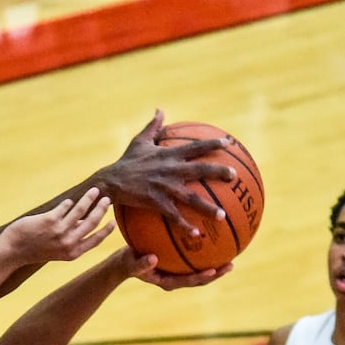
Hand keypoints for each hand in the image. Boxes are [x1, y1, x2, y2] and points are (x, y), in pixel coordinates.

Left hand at [3, 189, 114, 264]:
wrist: (14, 251)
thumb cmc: (35, 249)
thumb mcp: (57, 250)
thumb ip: (72, 237)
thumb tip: (85, 221)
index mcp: (73, 253)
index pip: (95, 240)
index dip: (106, 231)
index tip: (112, 221)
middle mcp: (68, 243)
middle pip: (92, 222)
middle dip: (101, 209)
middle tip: (106, 199)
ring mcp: (60, 231)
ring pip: (81, 210)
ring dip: (89, 198)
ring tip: (94, 190)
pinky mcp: (50, 220)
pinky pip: (65, 206)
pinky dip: (68, 203)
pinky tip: (69, 201)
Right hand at [99, 110, 235, 235]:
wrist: (110, 181)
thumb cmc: (126, 162)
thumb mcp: (139, 141)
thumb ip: (153, 126)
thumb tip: (160, 110)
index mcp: (168, 154)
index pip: (195, 146)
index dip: (213, 144)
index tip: (229, 143)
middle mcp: (170, 169)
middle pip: (200, 169)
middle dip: (219, 171)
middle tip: (234, 176)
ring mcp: (164, 187)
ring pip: (191, 198)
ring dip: (207, 207)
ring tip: (222, 216)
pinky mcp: (156, 202)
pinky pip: (174, 216)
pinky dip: (185, 226)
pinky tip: (197, 235)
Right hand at [125, 251, 234, 291]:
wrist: (125, 261)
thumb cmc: (127, 261)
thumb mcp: (130, 262)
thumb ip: (141, 263)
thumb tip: (153, 259)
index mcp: (167, 282)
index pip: (188, 281)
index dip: (201, 278)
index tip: (213, 271)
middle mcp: (176, 278)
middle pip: (200, 279)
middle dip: (216, 273)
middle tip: (231, 265)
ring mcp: (179, 272)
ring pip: (200, 269)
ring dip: (216, 265)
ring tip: (231, 256)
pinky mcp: (178, 263)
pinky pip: (195, 257)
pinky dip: (206, 251)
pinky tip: (215, 238)